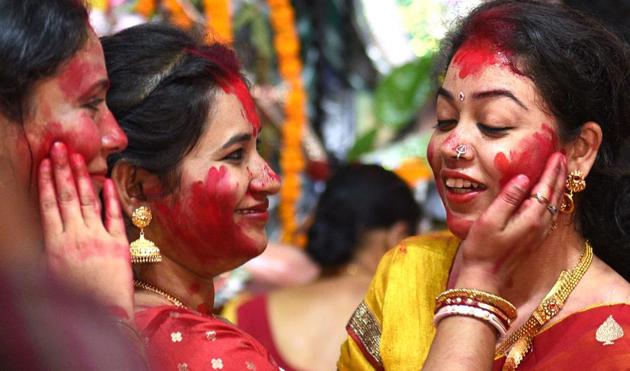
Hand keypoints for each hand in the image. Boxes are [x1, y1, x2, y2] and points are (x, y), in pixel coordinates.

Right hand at [39, 142, 133, 320]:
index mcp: (55, 245)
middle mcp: (75, 237)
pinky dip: (109, 197)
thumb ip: (51, 247)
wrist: (105, 316)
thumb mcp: (52, 274)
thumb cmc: (76, 299)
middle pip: (67, 196)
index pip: (49, 205)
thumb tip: (49, 225)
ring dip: (82, 176)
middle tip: (60, 146)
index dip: (47, 182)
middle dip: (62, 169)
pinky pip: (113, 215)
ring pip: (88, 201)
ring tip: (77, 156)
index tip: (45, 162)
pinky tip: (106, 179)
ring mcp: (98, 238)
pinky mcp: (118, 244)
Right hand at [455, 152, 566, 292]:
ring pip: (555, 205)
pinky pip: (549, 214)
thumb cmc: (482, 250)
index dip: (552, 171)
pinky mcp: (532, 240)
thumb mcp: (490, 220)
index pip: (546, 188)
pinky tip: (548, 197)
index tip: (557, 155)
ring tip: (558, 173)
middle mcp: (539, 226)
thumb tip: (523, 178)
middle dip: (559, 176)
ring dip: (557, 187)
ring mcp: (537, 234)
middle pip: (555, 196)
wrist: (483, 279)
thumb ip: (508, 198)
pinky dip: (552, 200)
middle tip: (562, 158)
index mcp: (530, 218)